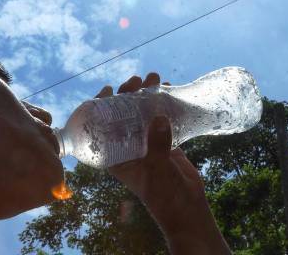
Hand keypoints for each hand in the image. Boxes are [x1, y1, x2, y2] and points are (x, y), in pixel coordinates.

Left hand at [94, 73, 229, 253]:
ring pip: (141, 113)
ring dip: (146, 95)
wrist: (187, 208)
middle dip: (127, 95)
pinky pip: (160, 118)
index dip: (100, 107)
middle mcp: (127, 147)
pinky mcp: (164, 142)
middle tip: (136, 80)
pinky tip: (169, 88)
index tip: (108, 89)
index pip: (100, 127)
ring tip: (154, 78)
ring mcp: (146, 143)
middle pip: (121, 115)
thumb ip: (157, 145)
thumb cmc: (164, 196)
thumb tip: (159, 117)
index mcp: (115, 157)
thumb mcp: (157, 170)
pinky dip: (163, 103)